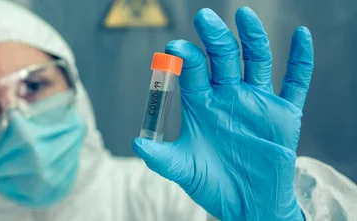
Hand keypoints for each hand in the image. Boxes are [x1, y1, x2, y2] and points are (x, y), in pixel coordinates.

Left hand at [132, 7, 312, 220]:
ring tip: (244, 14)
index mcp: (202, 102)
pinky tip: (301, 35)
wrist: (247, 204)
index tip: (174, 47)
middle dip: (214, 37)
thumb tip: (136, 144)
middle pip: (222, 57)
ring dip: (252, 38)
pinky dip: (300, 59)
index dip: (185, 57)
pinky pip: (295, 82)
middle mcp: (228, 95)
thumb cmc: (212, 183)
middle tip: (204, 17)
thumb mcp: (183, 169)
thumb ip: (161, 157)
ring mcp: (256, 101)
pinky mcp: (283, 114)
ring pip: (257, 61)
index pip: (193, 70)